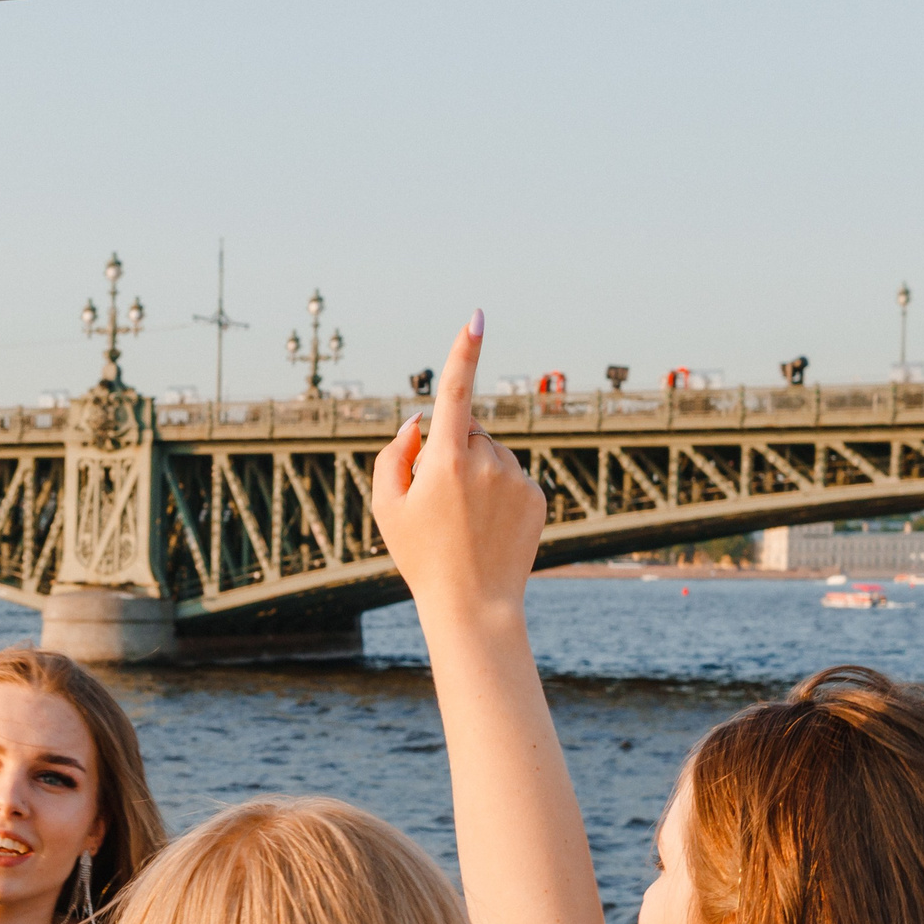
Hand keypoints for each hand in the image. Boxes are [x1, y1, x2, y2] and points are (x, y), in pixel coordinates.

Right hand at [371, 312, 546, 623]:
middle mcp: (487, 461)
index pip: (455, 392)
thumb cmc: (422, 557)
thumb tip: (420, 420)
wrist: (474, 606)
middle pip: (467, 430)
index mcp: (446, 460)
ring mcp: (516, 477)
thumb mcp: (386, 508)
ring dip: (477, 471)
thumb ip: (393, 454)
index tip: (477, 317)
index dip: (464, 351)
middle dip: (451, 448)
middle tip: (437, 501)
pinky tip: (489, 527)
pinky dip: (499, 491)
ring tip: (466, 521)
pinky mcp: (537, 495)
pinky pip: (512, 476)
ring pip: (492, 453)